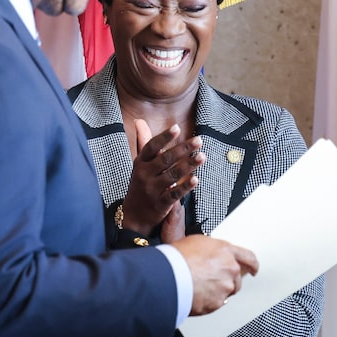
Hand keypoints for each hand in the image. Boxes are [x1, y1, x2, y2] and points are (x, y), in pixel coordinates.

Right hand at [122, 120, 204, 234]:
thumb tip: (139, 121)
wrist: (134, 215)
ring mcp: (152, 189)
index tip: (177, 128)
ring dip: (189, 165)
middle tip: (199, 140)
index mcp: (139, 163)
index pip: (151, 147)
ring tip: (202, 156)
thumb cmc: (140, 184)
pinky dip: (185, 186)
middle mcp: (144, 175)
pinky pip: (174, 193)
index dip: (164, 137)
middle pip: (165, 159)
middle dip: (183, 149)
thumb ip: (143, 143)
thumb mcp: (139, 164)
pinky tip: (196, 179)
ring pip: (172, 175)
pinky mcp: (160, 204)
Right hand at [171, 234, 258, 314]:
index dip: (252, 264)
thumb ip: (210, 250)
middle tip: (210, 277)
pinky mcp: (217, 303)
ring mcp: (225, 287)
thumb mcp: (194, 242)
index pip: (248, 257)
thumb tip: (211, 254)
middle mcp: (230, 269)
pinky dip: (207, 300)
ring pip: (226, 291)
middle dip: (227, 279)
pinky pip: (215, 303)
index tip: (253, 269)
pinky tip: (195, 293)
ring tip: (197, 285)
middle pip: (237, 278)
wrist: (167, 276)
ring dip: (217, 290)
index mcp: (225, 250)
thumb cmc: (176, 257)